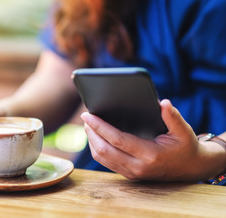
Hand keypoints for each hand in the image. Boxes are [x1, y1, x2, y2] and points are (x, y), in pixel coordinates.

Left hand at [81, 99, 223, 181]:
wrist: (190, 168)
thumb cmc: (185, 146)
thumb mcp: (184, 131)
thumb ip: (173, 117)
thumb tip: (162, 102)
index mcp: (150, 155)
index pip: (117, 140)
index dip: (100, 127)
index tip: (88, 115)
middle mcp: (138, 167)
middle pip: (104, 150)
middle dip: (91, 133)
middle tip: (85, 117)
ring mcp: (132, 173)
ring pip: (102, 158)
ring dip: (91, 141)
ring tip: (88, 125)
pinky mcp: (128, 174)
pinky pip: (106, 162)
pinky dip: (97, 149)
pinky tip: (95, 137)